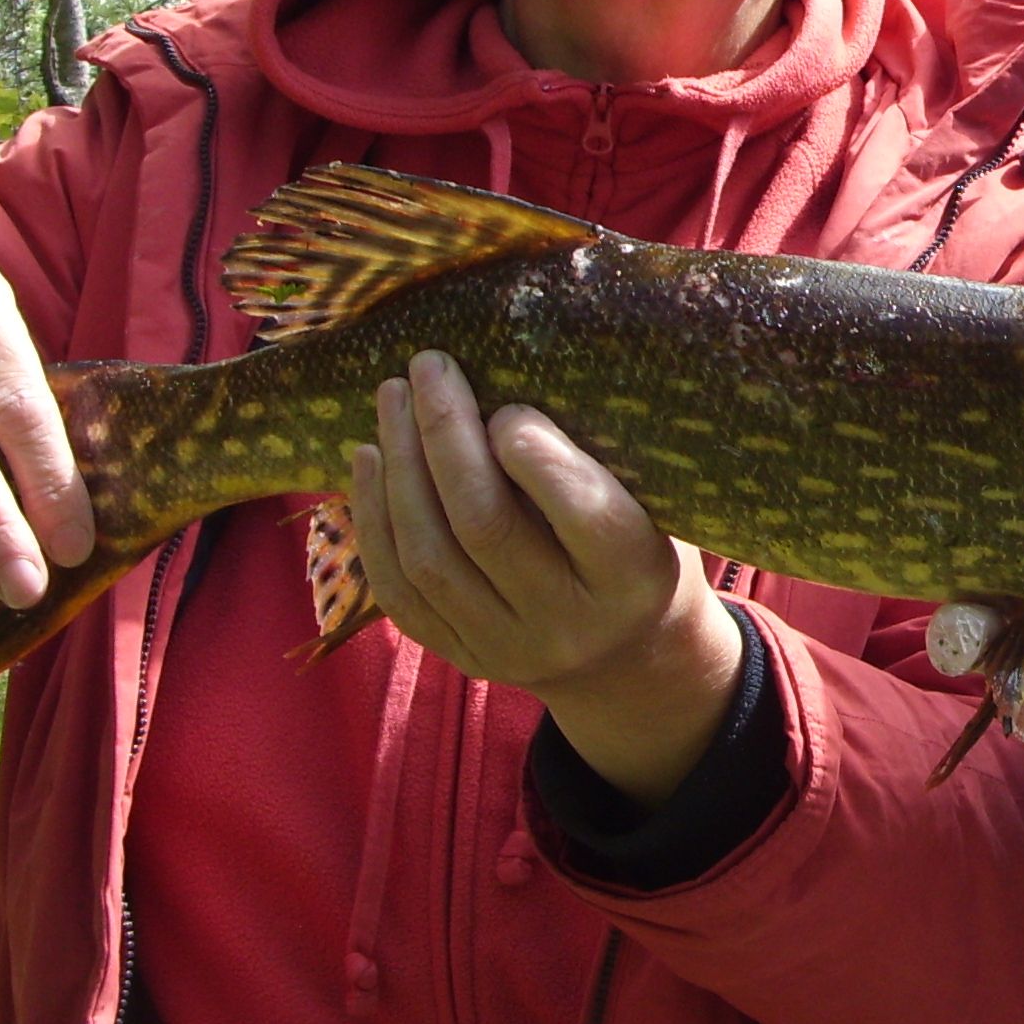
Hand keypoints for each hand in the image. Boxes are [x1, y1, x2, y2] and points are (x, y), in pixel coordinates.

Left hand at [347, 350, 742, 807]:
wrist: (627, 656)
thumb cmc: (641, 546)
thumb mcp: (653, 503)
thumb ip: (595, 458)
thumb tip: (512, 374)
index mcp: (632, 575)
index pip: (579, 511)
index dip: (534, 451)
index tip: (509, 405)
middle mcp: (566, 622)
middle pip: (484, 526)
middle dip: (446, 435)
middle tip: (429, 366)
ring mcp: (506, 648)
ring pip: (428, 557)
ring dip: (400, 468)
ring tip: (393, 399)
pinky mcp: (460, 657)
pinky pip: (398, 591)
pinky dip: (375, 519)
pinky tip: (369, 459)